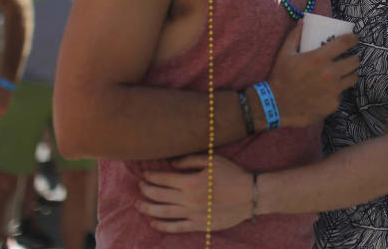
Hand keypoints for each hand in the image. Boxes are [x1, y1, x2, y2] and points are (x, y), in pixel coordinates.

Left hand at [137, 155, 252, 232]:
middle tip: (140, 186)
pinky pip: (176, 227)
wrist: (249, 195)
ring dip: (148, 209)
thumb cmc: (232, 174)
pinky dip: (163, 226)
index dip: (152, 176)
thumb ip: (190, 160)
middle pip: (160, 195)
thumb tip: (172, 164)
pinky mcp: (199, 225)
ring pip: (164, 212)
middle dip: (147, 190)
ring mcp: (193, 214)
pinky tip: (153, 222)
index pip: (164, 179)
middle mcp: (188, 199)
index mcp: (191, 182)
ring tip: (138, 205)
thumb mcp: (212, 160)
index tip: (145, 174)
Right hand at [268, 20, 358, 127]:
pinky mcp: (333, 104)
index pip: (344, 43)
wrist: (277, 106)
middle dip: (354, 58)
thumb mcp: (285, 53)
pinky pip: (341, 94)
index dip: (353, 39)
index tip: (354, 39)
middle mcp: (330, 74)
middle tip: (349, 58)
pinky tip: (329, 90)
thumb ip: (295, 36)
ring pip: (353, 78)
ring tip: (344, 73)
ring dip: (350, 74)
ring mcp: (333, 90)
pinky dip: (337, 91)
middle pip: (354, 62)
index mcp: (319, 58)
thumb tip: (303, 21)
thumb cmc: (281, 77)